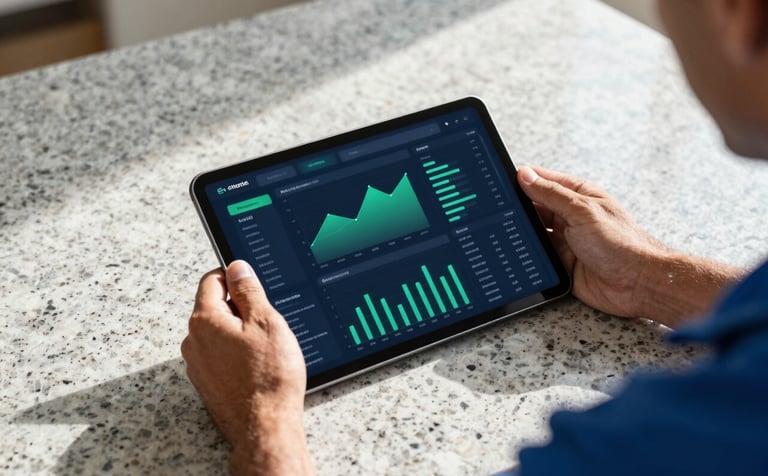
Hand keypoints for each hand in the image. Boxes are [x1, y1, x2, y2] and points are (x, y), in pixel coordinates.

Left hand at [181, 260, 313, 474]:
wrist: (266, 426)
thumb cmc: (269, 376)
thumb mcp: (266, 322)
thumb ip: (249, 291)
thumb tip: (237, 268)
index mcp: (205, 320)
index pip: (212, 280)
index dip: (235, 277)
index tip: (253, 285)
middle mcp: (193, 341)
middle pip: (214, 307)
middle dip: (240, 309)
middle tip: (267, 324)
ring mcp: (197, 365)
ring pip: (218, 334)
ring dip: (239, 334)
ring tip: (264, 350)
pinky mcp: (206, 384)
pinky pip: (220, 356)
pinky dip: (236, 355)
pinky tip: (257, 367)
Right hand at [517, 166, 740, 326]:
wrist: (636, 284)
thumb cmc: (621, 244)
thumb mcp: (582, 211)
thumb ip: (552, 193)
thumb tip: (526, 176)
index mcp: (578, 195)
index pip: (544, 181)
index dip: (523, 179)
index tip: (501, 181)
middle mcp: (570, 215)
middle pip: (534, 206)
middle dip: (518, 207)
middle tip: (497, 208)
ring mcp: (564, 239)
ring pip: (533, 231)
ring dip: (522, 231)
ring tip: (504, 229)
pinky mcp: (560, 261)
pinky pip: (537, 254)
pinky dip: (526, 252)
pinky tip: (515, 250)